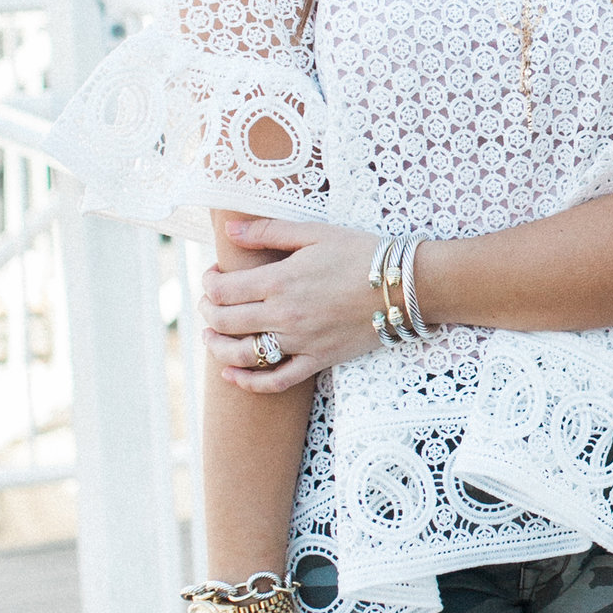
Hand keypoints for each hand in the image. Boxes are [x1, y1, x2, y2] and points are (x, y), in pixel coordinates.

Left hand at [202, 218, 381, 389]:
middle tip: (210, 303)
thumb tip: (230, 229)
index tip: (213, 275)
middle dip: (208, 311)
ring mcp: (300, 342)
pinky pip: (276, 381)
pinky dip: (249, 383)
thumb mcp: (315, 232)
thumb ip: (268, 231)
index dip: (208, 283)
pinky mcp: (317, 360)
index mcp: (280, 281)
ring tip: (211, 337)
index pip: (222, 290)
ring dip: (217, 348)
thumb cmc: (361, 253)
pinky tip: (232, 375)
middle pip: (225, 322)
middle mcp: (284, 315)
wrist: (404, 286)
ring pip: (243, 355)